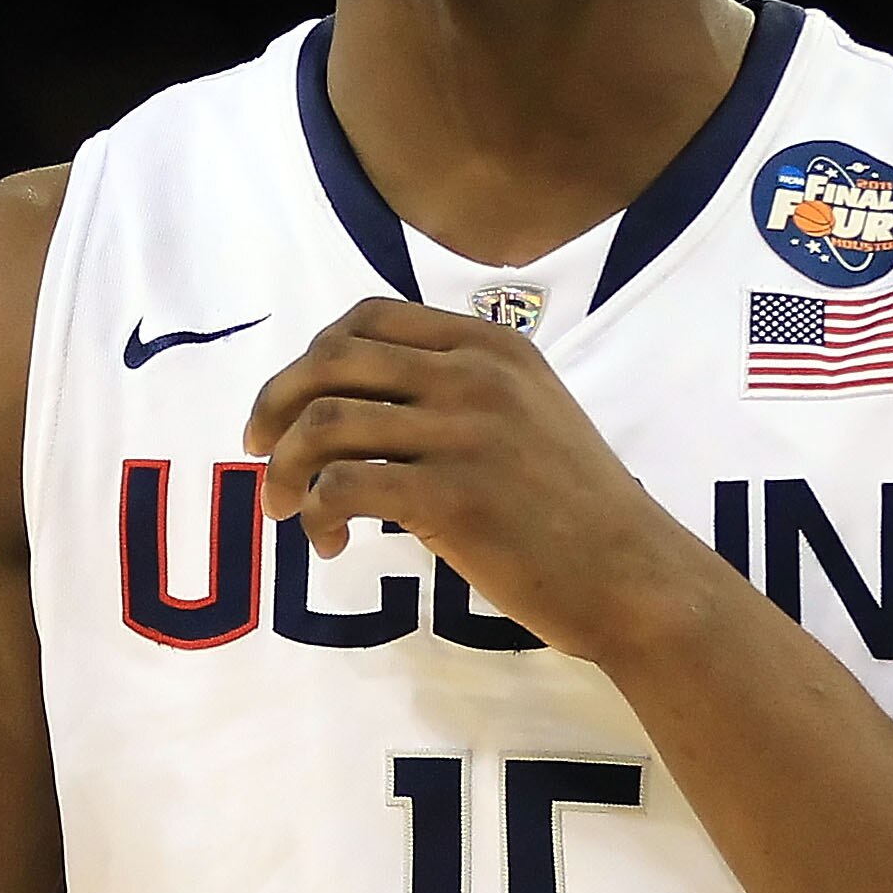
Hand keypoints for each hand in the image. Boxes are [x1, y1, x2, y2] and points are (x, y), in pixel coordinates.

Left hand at [242, 299, 699, 662]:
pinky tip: (332, 544)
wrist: (633, 575)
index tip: (289, 405)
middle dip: (275, 406)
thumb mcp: (530, 412)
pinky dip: (316, 514)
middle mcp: (474, 374)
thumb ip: (460, 387)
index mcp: (491, 343)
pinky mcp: (451, 497)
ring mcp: (464, 432)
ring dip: (285, 468)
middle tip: (259, 454)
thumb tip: (358, 399)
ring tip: (288, 508)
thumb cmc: (578, 508)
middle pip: (330, 360)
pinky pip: (342, 486)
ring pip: (323, 423)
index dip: (309, 357)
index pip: (367, 317)